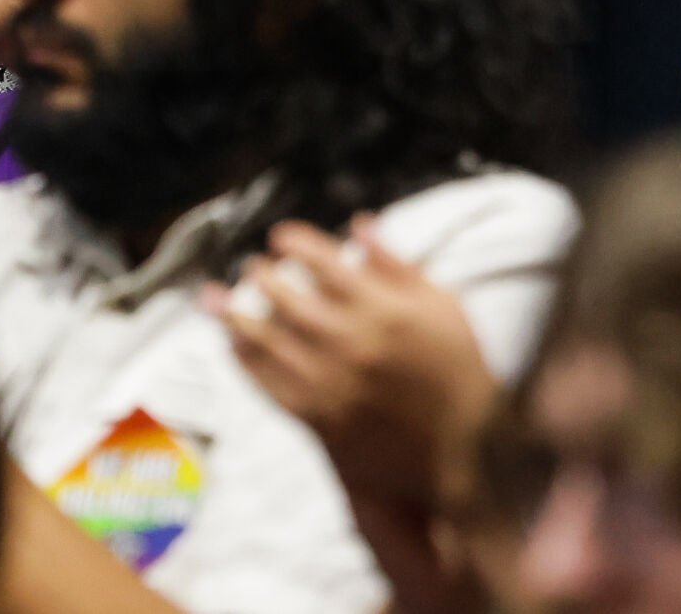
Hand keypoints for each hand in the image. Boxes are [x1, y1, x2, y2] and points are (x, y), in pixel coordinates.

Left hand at [208, 220, 497, 505]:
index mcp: (383, 311)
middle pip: (284, 296)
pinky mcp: (315, 417)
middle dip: (261, 274)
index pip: (321, 262)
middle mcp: (349, 343)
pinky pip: (265, 381)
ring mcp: (328, 382)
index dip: (294, 243)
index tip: (280, 236)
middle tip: (253, 265)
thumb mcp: (443, 309)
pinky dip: (242, 357)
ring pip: (263, 338)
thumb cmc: (458, 374)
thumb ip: (397, 264)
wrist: (462, 457)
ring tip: (218, 296)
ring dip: (233, 312)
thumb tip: (359, 222)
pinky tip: (231, 341)